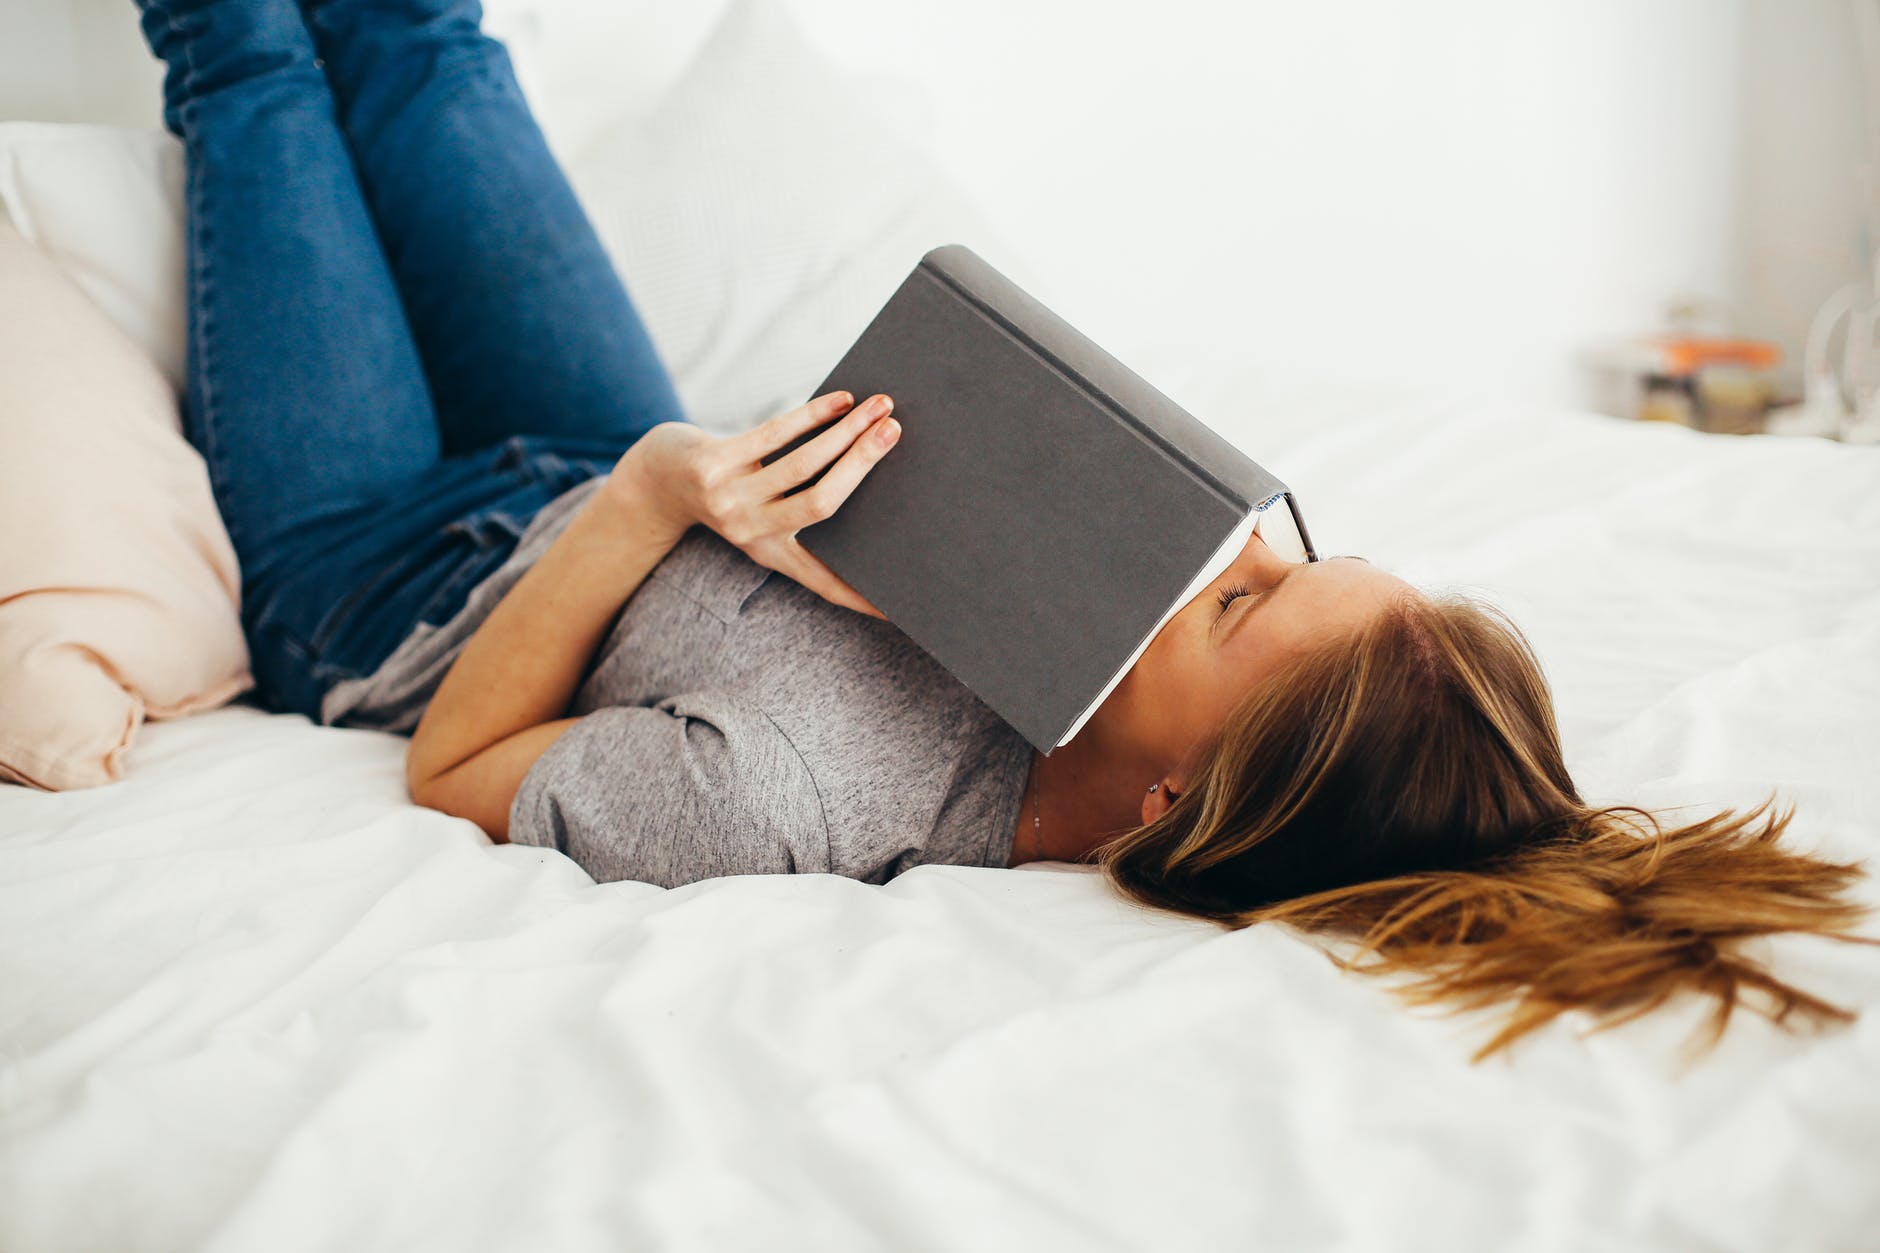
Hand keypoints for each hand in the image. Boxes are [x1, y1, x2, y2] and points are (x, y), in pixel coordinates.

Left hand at [605, 390, 901, 618]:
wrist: (655, 481)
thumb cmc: (727, 493)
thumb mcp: (762, 517)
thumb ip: (803, 508)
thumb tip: (865, 471)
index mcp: (772, 553)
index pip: (825, 582)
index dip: (862, 597)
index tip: (898, 609)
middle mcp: (753, 532)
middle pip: (822, 504)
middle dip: (863, 465)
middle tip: (896, 432)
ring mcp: (731, 499)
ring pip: (802, 464)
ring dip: (846, 431)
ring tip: (880, 407)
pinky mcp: (713, 464)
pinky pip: (773, 435)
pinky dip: (812, 415)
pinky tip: (841, 400)